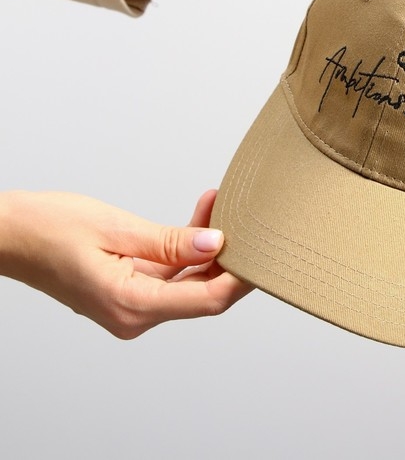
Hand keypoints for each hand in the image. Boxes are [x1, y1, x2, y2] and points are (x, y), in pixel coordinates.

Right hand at [0, 189, 252, 338]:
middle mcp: (134, 314)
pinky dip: (187, 248)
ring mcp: (133, 305)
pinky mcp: (130, 290)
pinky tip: (201, 217)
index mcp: (131, 305)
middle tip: (248, 221)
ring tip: (221, 207)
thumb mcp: (118, 229)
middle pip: (203, 292)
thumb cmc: (49, 229)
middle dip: (229, 258)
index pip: (206, 300)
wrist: (11, 234)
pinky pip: (170, 272)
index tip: (263, 254)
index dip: (240, 279)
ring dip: (208, 247)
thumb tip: (216, 244)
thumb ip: (171, 241)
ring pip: (189, 280)